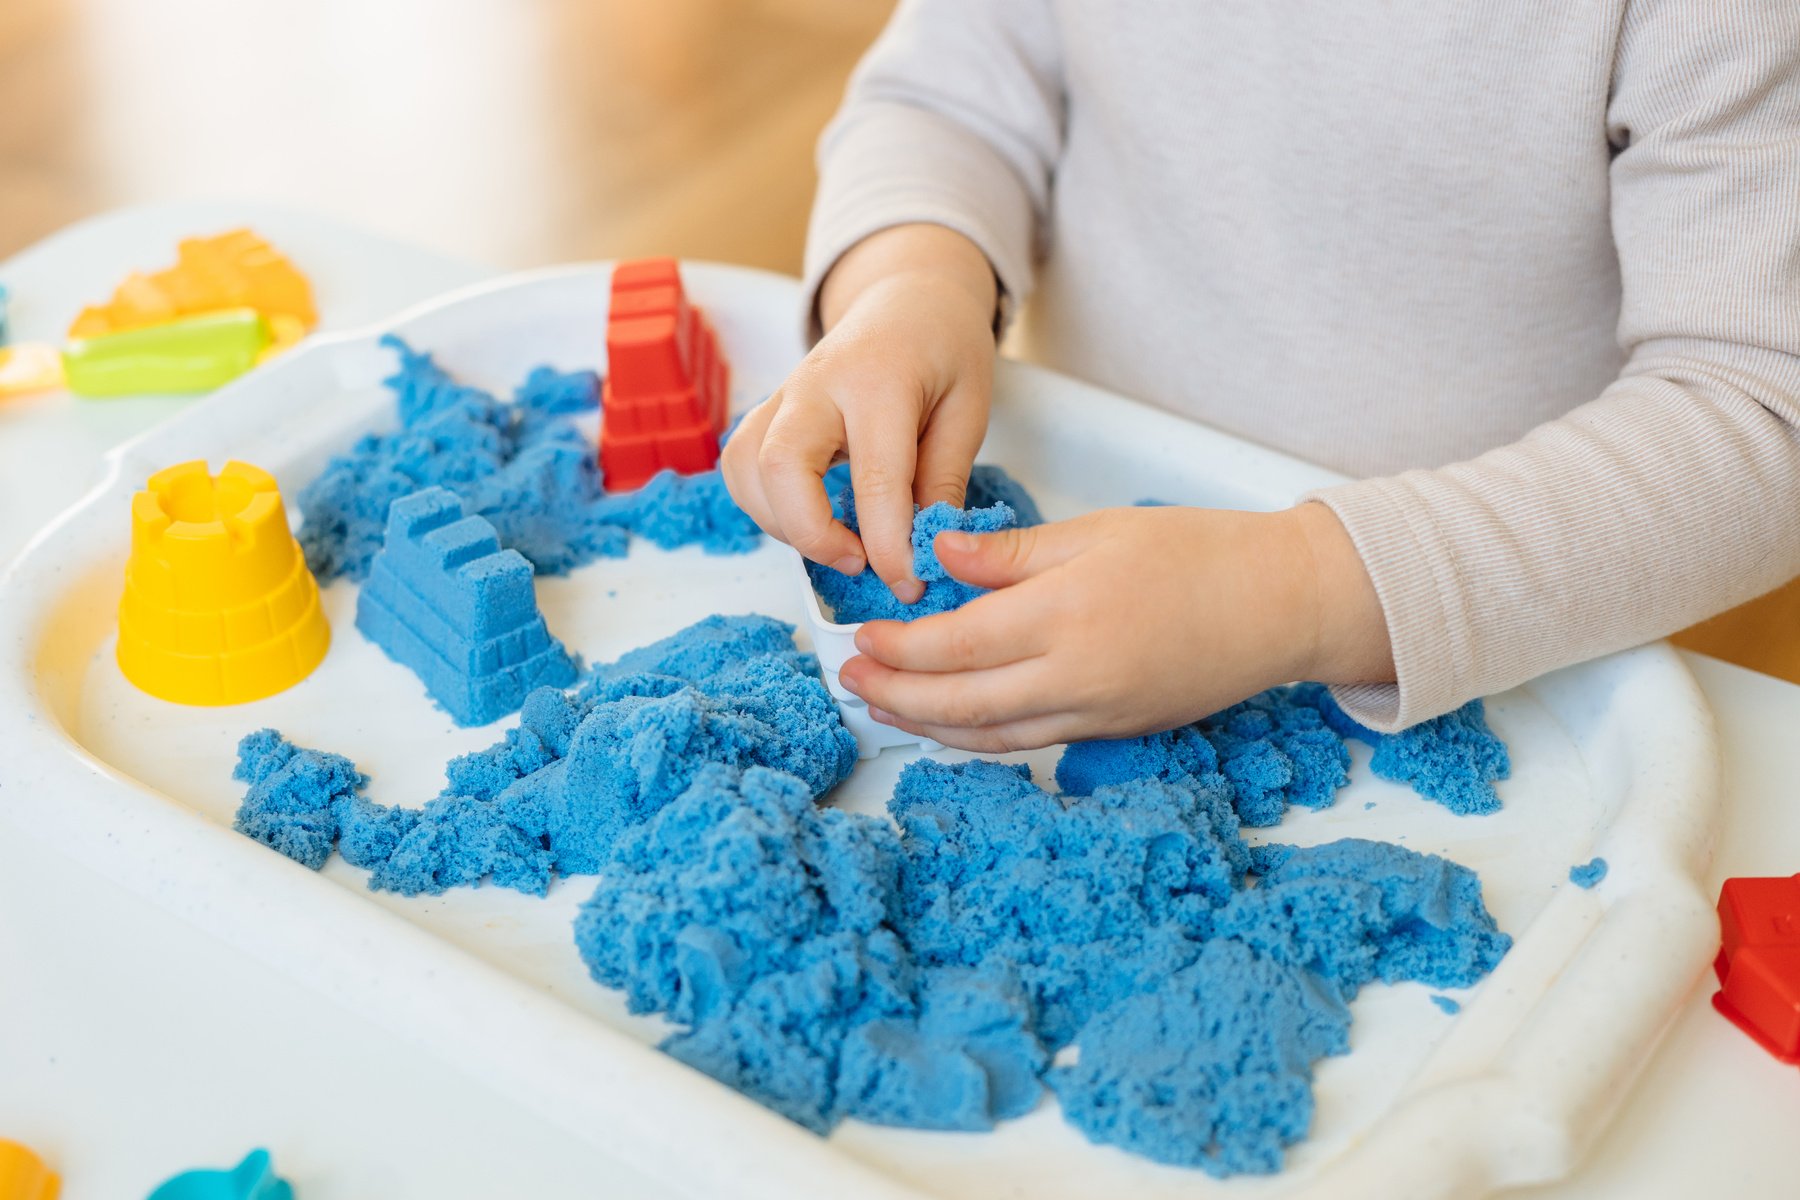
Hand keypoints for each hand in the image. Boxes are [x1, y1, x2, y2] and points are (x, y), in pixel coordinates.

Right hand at [721, 224, 997, 602]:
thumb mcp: (968, 409)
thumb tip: (927, 548)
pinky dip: (764, 507)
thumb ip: (944, 478)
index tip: (909, 583)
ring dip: (783, 524)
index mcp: (879, 380)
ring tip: (840, 544)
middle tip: (861, 561)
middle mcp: (817, 384)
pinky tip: (809, 519)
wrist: (906, 301)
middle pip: (781, 467)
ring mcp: (782, 396)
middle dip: (813, 533)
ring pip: (746, 469)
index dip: (888, 544)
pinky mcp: (765, 413)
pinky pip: (740, 467)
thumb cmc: (943, 352)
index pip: (874, 477)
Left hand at [837, 503, 1394, 751]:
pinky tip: (953, 725)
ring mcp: (1095, 715)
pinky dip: (980, 739)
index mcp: (1064, 614)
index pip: (954, 644)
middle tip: (852, 681)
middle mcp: (1074, 677)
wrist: (1280, 605)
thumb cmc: (1198, 553)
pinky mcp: (1113, 732)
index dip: (898, 647)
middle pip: (959, 703)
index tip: (862, 635)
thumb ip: (1010, 552)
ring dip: (929, 726)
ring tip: (885, 709)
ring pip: (990, 736)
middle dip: (897, 696)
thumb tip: (939, 553)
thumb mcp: (1096, 531)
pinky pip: (1030, 743)